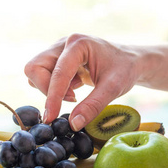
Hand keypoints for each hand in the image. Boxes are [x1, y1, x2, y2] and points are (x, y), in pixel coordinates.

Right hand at [25, 34, 142, 130]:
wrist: (132, 62)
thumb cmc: (125, 70)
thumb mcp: (113, 89)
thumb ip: (93, 106)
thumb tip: (73, 124)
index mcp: (79, 44)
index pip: (57, 73)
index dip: (52, 97)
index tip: (51, 117)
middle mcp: (65, 43)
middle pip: (35, 67)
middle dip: (47, 89)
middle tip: (71, 99)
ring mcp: (60, 49)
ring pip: (36, 71)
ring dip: (50, 88)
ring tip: (75, 94)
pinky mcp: (59, 59)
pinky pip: (44, 75)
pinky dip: (55, 88)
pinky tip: (75, 90)